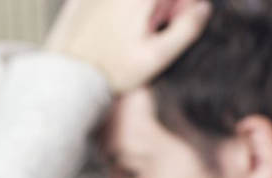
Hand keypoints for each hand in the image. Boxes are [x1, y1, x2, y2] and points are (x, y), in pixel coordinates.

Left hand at [45, 0, 211, 91]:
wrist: (67, 77)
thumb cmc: (113, 71)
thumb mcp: (157, 56)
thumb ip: (184, 30)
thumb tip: (203, 9)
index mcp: (139, 0)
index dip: (180, 5)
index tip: (179, 17)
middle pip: (151, 1)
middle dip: (159, 9)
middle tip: (153, 29)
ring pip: (131, 5)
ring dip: (140, 13)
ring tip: (129, 35)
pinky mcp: (79, 3)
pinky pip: (104, 5)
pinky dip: (114, 15)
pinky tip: (111, 34)